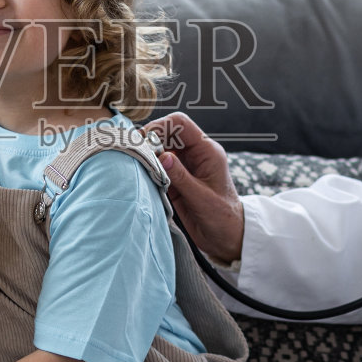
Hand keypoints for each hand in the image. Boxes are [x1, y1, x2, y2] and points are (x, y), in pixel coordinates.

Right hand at [143, 112, 245, 262]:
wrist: (227, 237)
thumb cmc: (223, 217)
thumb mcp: (202, 198)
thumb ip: (181, 177)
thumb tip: (163, 155)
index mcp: (207, 151)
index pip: (181, 124)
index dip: (160, 126)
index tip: (144, 139)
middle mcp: (194, 154)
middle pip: (166, 133)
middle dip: (149, 139)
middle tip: (134, 152)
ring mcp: (184, 166)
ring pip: (159, 148)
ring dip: (147, 154)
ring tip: (134, 163)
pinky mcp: (175, 179)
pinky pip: (157, 165)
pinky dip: (147, 168)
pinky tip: (140, 174)